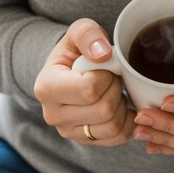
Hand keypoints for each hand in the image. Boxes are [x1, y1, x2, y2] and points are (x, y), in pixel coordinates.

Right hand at [34, 18, 134, 145]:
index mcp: (46, 88)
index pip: (89, 90)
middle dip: (116, 89)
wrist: (70, 72)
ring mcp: (68, 132)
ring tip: (113, 90)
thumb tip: (103, 55)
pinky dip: (127, 121)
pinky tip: (120, 105)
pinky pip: (118, 137)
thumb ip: (88, 34)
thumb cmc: (76, 50)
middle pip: (104, 110)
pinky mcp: (84, 141)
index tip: (104, 66)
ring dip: (122, 105)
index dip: (107, 76)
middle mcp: (53, 115)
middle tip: (112, 78)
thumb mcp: (79, 31)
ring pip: (112, 126)